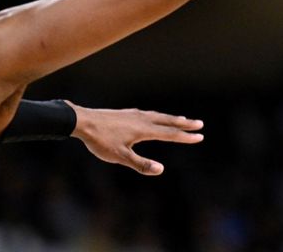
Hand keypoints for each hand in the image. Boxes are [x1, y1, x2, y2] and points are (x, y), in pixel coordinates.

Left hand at [69, 104, 203, 175]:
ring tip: (182, 119)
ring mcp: (134, 114)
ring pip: (158, 116)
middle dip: (184, 124)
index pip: (170, 133)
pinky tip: (154, 117)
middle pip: (168, 121)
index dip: (185, 136)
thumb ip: (141, 164)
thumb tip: (161, 169)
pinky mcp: (126, 113)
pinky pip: (148, 113)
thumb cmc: (101, 141)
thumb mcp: (120, 157)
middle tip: (199, 124)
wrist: (83, 121)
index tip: (200, 136)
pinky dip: (158, 116)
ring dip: (172, 118)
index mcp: (144, 130)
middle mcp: (142, 119)